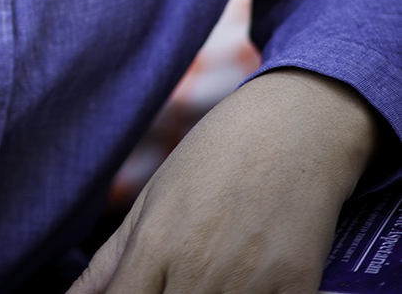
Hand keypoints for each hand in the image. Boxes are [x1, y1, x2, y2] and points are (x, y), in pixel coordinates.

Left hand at [74, 69, 378, 293]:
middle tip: (172, 281)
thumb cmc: (216, 156)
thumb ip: (111, 261)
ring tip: (211, 273)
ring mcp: (249, 285)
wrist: (295, 127)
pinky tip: (248, 279)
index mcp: (156, 244)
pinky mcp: (296, 290)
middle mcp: (198, 270)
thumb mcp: (154, 197)